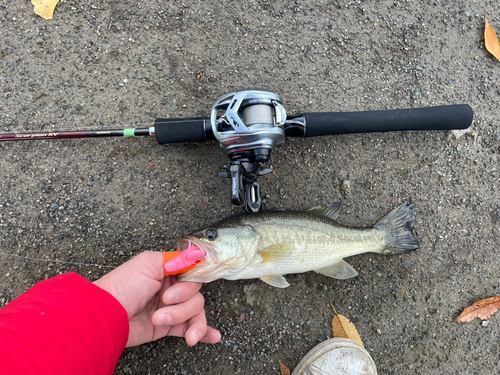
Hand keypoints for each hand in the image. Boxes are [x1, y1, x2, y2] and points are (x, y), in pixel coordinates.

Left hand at [93, 251, 220, 346]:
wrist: (106, 317)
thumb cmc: (122, 287)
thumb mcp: (148, 263)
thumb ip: (176, 258)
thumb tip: (196, 254)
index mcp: (167, 270)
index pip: (193, 272)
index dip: (191, 280)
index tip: (186, 284)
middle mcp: (170, 288)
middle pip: (196, 292)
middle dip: (182, 300)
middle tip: (164, 301)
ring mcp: (171, 308)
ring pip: (195, 310)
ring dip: (182, 316)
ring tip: (161, 321)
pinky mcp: (168, 326)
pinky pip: (191, 328)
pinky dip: (203, 332)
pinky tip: (211, 336)